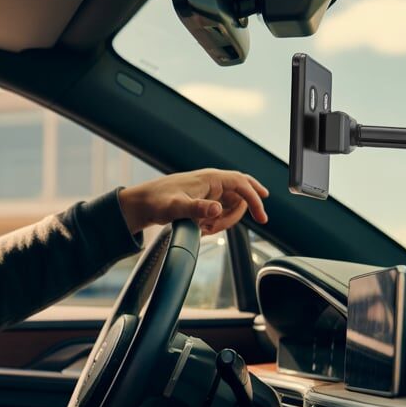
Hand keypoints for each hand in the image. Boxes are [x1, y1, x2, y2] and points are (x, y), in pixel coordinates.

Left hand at [118, 168, 268, 235]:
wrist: (143, 204)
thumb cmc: (158, 201)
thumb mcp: (177, 207)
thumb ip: (198, 208)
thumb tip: (217, 209)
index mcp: (210, 178)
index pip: (242, 184)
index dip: (255, 198)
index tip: (262, 217)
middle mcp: (212, 182)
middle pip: (243, 191)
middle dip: (250, 205)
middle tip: (260, 219)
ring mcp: (209, 192)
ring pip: (232, 205)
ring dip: (226, 220)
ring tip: (207, 229)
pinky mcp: (204, 201)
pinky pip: (221, 212)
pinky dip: (217, 223)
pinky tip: (203, 229)